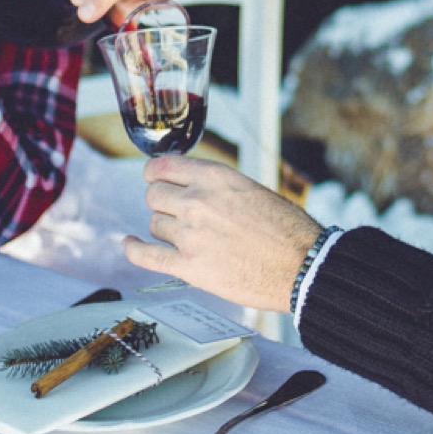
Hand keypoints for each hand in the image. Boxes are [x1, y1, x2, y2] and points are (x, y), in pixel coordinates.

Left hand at [124, 156, 322, 311]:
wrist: (302, 266)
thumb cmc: (286, 229)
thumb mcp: (250, 189)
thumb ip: (215, 186)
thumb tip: (187, 188)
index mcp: (214, 177)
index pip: (162, 167)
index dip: (156, 174)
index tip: (157, 180)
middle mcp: (197, 201)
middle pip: (153, 196)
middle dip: (163, 203)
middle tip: (177, 213)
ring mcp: (190, 234)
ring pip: (154, 224)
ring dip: (165, 229)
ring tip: (185, 236)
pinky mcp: (189, 267)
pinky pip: (145, 255)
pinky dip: (134, 250)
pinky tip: (130, 245)